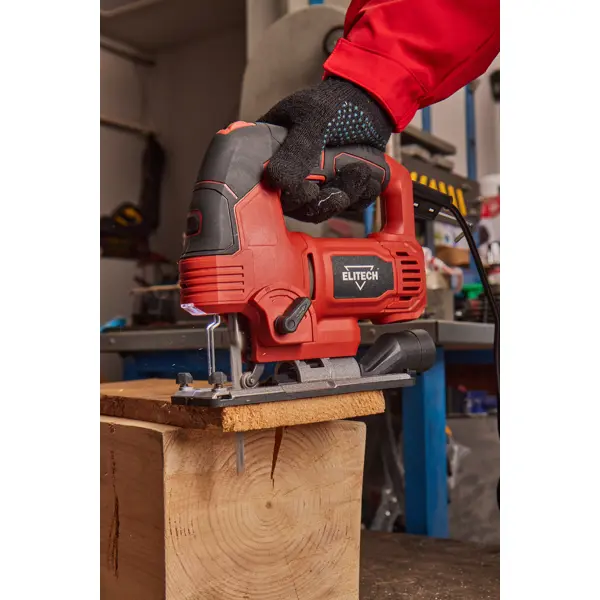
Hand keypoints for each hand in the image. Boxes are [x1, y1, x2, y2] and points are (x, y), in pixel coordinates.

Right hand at [258, 77, 392, 222]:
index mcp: (272, 153)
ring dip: (347, 195)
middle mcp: (290, 173)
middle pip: (299, 208)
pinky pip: (349, 205)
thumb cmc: (336, 102)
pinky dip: (362, 194)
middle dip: (324, 202)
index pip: (268, 190)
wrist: (371, 101)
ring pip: (325, 208)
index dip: (289, 198)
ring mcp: (316, 184)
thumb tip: (276, 181)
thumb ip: (296, 150)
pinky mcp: (339, 188)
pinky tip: (369, 175)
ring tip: (361, 170)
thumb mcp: (312, 119)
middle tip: (341, 191)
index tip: (310, 190)